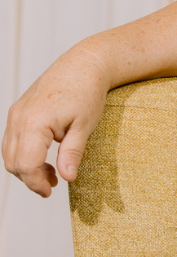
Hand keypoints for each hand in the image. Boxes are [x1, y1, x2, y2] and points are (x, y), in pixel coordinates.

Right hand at [3, 48, 111, 196]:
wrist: (84, 64)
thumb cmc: (87, 92)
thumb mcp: (84, 126)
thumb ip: (72, 153)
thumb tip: (68, 179)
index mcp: (34, 123)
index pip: (25, 165)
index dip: (36, 183)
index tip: (51, 193)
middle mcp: (19, 118)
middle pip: (13, 162)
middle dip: (30, 179)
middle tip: (52, 186)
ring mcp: (16, 113)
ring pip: (10, 152)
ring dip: (26, 167)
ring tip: (51, 174)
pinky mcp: (18, 111)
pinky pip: (13, 140)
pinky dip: (24, 153)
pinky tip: (45, 157)